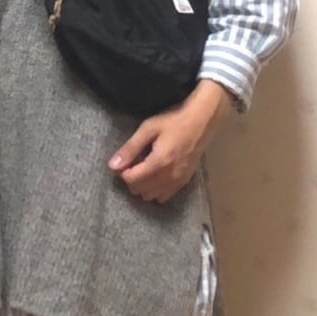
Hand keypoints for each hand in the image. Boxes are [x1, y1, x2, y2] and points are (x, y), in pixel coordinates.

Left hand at [109, 80, 233, 203]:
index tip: (126, 160)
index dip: (123, 171)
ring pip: (150, 196)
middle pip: (139, 190)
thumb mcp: (149, 128)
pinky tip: (157, 175)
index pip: (131, 180)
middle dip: (132, 179)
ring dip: (143, 186)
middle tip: (135, 163)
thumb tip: (113, 165)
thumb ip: (130, 148)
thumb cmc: (175, 119)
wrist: (204, 119)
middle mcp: (169, 177)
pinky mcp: (185, 182)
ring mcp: (178, 182)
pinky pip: (164, 197)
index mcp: (158, 163)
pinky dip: (156, 190)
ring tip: (145, 168)